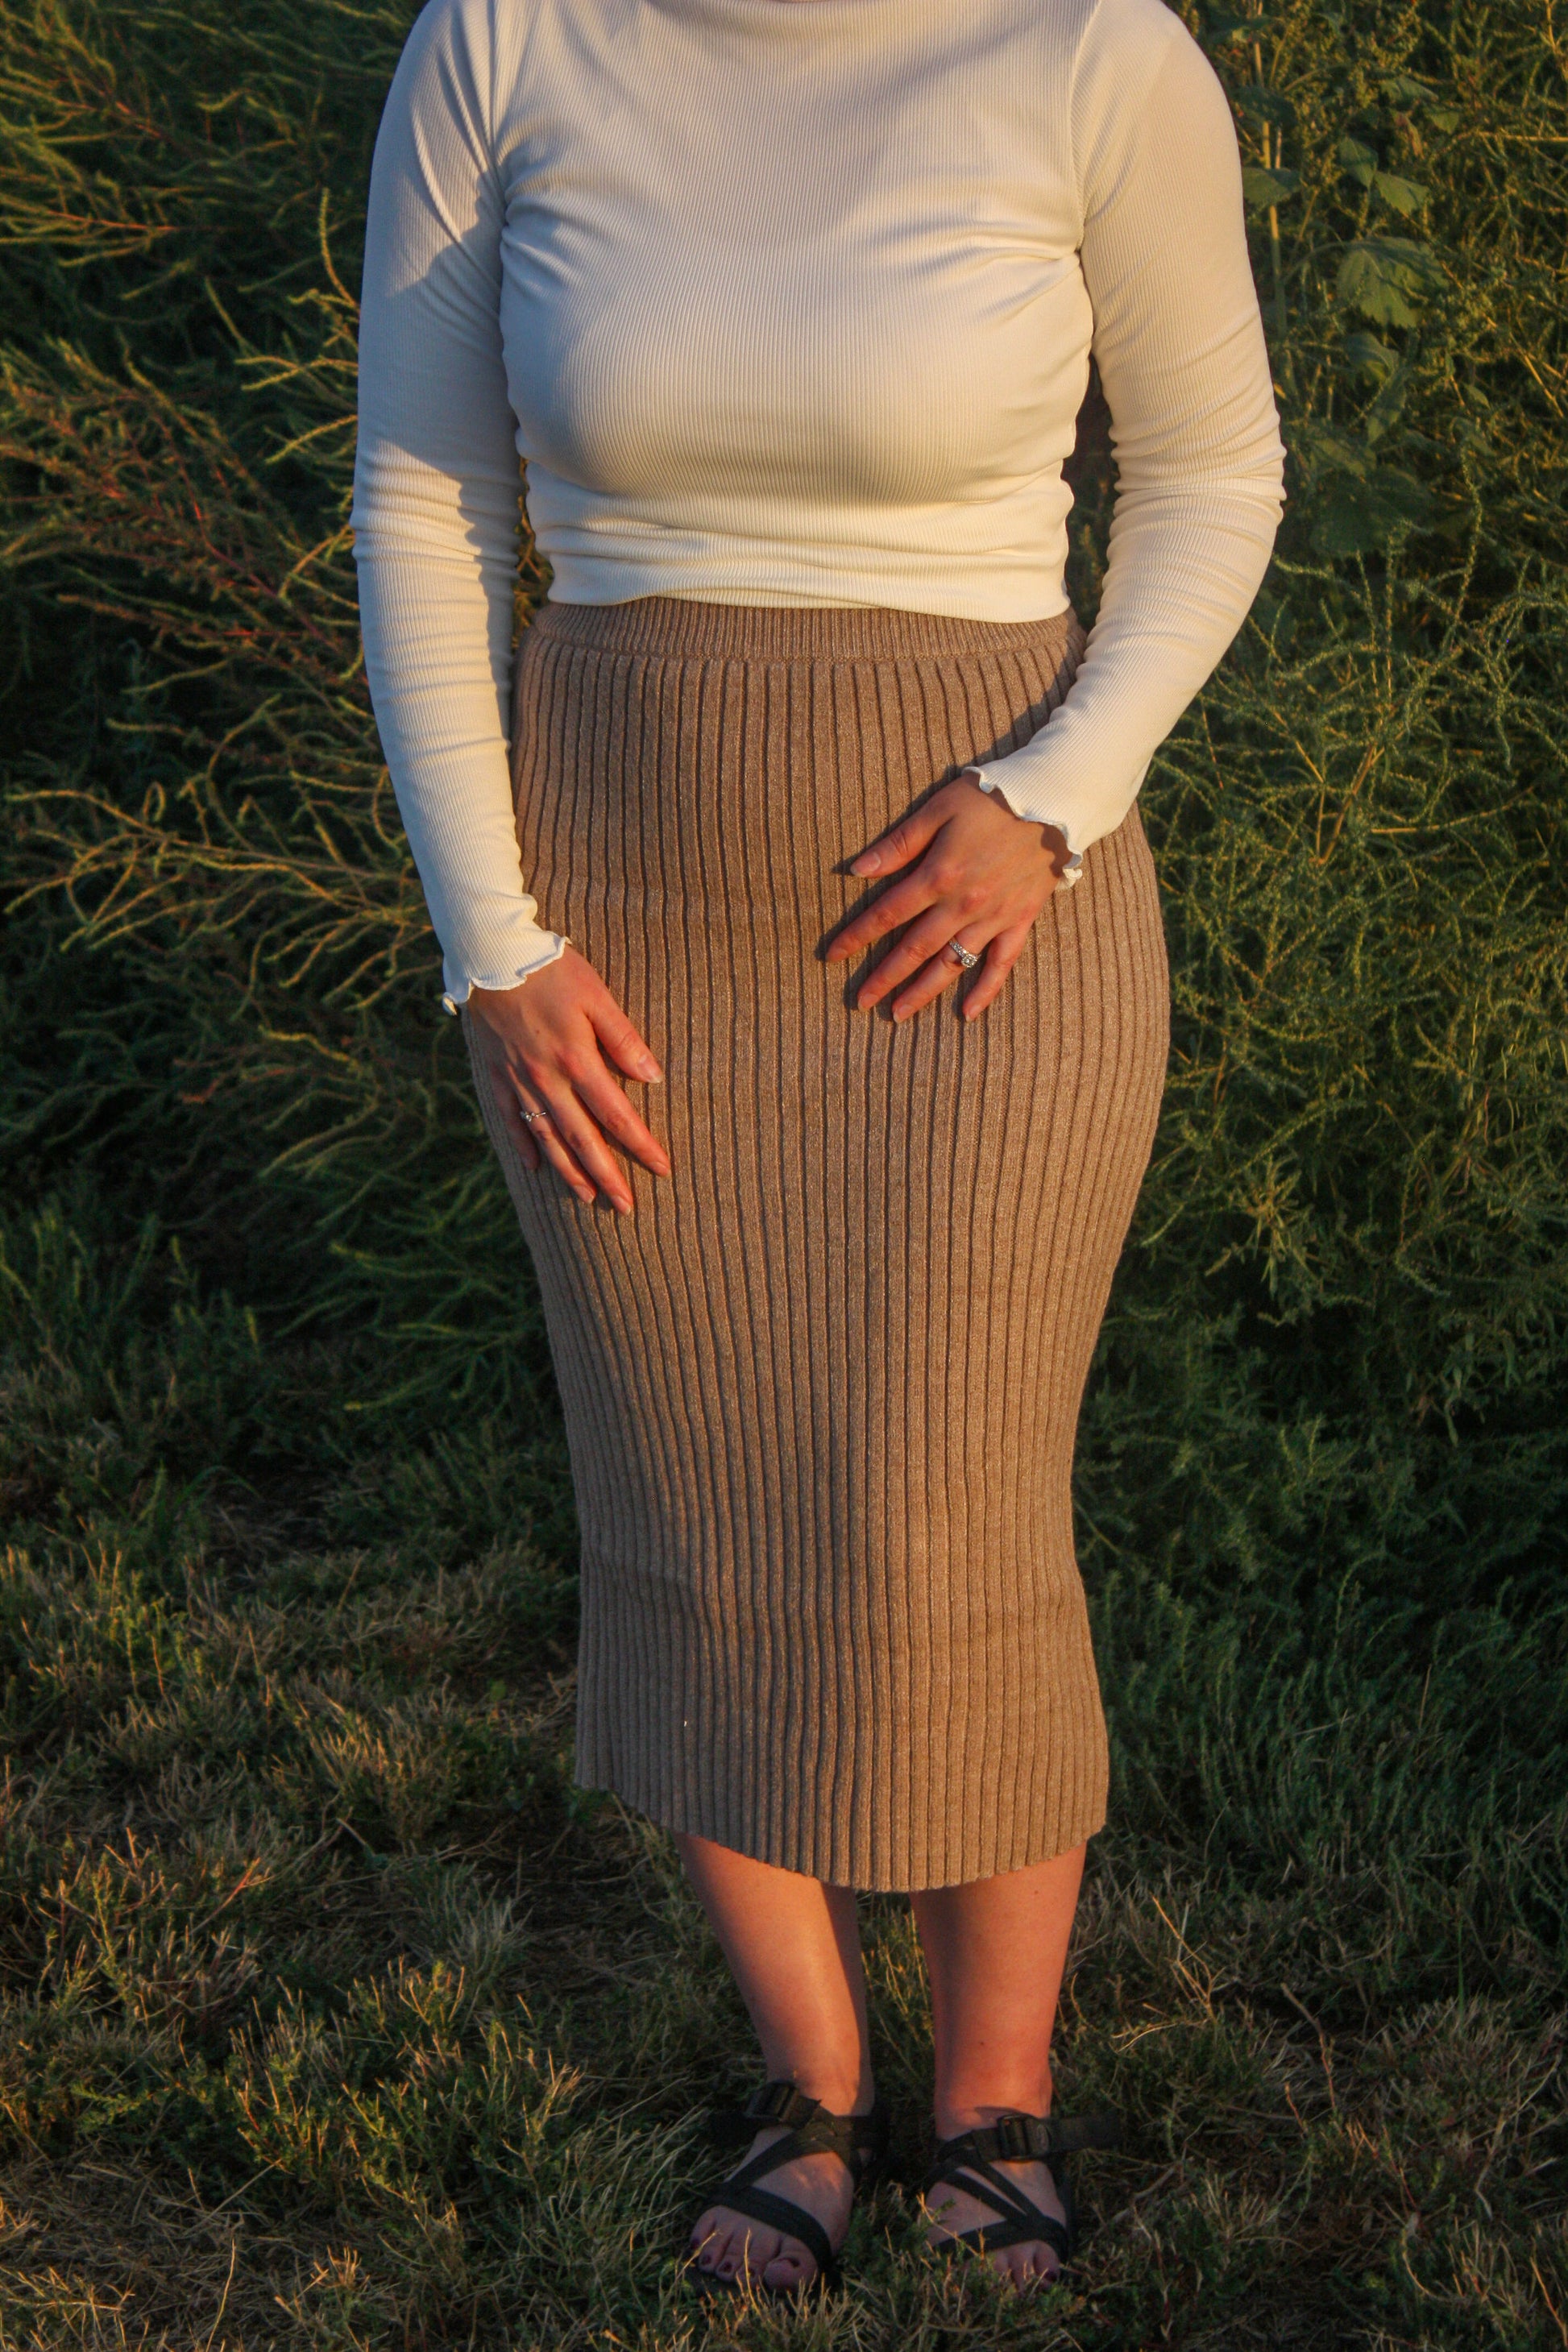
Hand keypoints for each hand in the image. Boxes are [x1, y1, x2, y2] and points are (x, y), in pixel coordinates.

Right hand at [466, 947, 671, 1214]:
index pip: (617, 1115)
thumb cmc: (550, 969)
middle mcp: (546, 1079)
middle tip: (626, 1207)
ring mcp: (518, 1081)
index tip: (663, 1169)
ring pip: (547, 1138)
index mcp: (576, 1060)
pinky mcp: (496, 1074)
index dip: (641, 1145)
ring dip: (569, 1171)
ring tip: (588, 1198)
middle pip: (582, 1139)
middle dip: (606, 1176)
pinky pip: (512, 1119)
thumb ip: (623, 1038)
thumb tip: (653, 1077)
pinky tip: (536, 1168)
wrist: (489, 954)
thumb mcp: (596, 995)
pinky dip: (525, 1146)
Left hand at [825, 772, 1073, 1020]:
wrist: (1054, 801)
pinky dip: (985, 991)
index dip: (857, 936)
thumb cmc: (991, 798)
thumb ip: (899, 844)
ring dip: (922, 992)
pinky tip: (967, 1014)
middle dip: (884, 978)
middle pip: (914, 949)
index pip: (887, 914)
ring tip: (898, 1015)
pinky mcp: (1020, 921)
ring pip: (952, 964)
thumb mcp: (938, 809)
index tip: (833, 956)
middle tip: (860, 1001)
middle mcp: (963, 905)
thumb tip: (857, 870)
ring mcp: (993, 917)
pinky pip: (1001, 964)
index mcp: (938, 875)